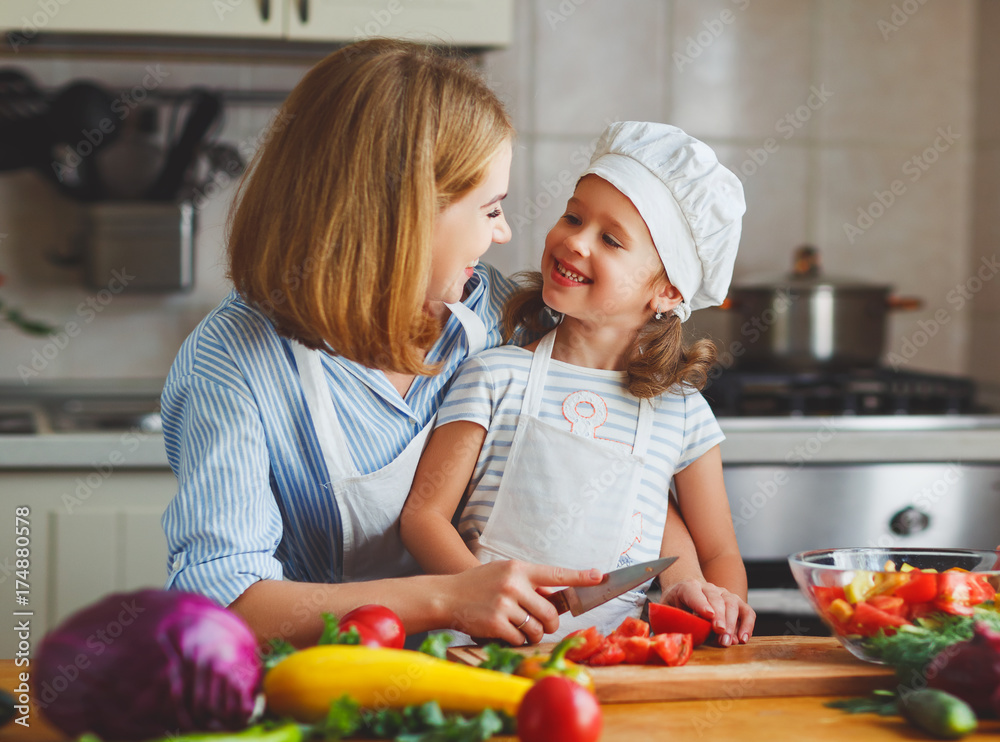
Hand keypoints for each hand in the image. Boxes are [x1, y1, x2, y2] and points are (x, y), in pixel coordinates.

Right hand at [443, 560, 602, 645]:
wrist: (447, 595)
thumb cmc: (477, 585)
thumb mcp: (503, 574)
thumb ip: (528, 583)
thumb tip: (555, 598)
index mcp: (519, 569)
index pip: (556, 573)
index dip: (580, 577)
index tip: (600, 576)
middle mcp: (513, 584)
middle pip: (550, 612)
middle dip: (550, 624)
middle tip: (542, 625)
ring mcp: (504, 603)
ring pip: (537, 628)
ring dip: (533, 634)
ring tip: (519, 628)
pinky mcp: (495, 623)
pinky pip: (520, 639)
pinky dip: (516, 640)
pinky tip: (504, 632)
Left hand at [660, 578, 755, 646]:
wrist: (690, 590)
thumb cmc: (677, 603)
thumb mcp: (666, 608)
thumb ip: (665, 620)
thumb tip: (659, 638)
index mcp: (687, 587)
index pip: (694, 593)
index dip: (701, 604)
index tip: (708, 615)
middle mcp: (708, 587)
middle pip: (717, 599)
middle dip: (720, 618)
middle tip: (721, 635)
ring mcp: (724, 593)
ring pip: (733, 603)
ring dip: (733, 624)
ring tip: (729, 641)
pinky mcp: (736, 601)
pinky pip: (746, 611)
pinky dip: (747, 624)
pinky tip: (743, 638)